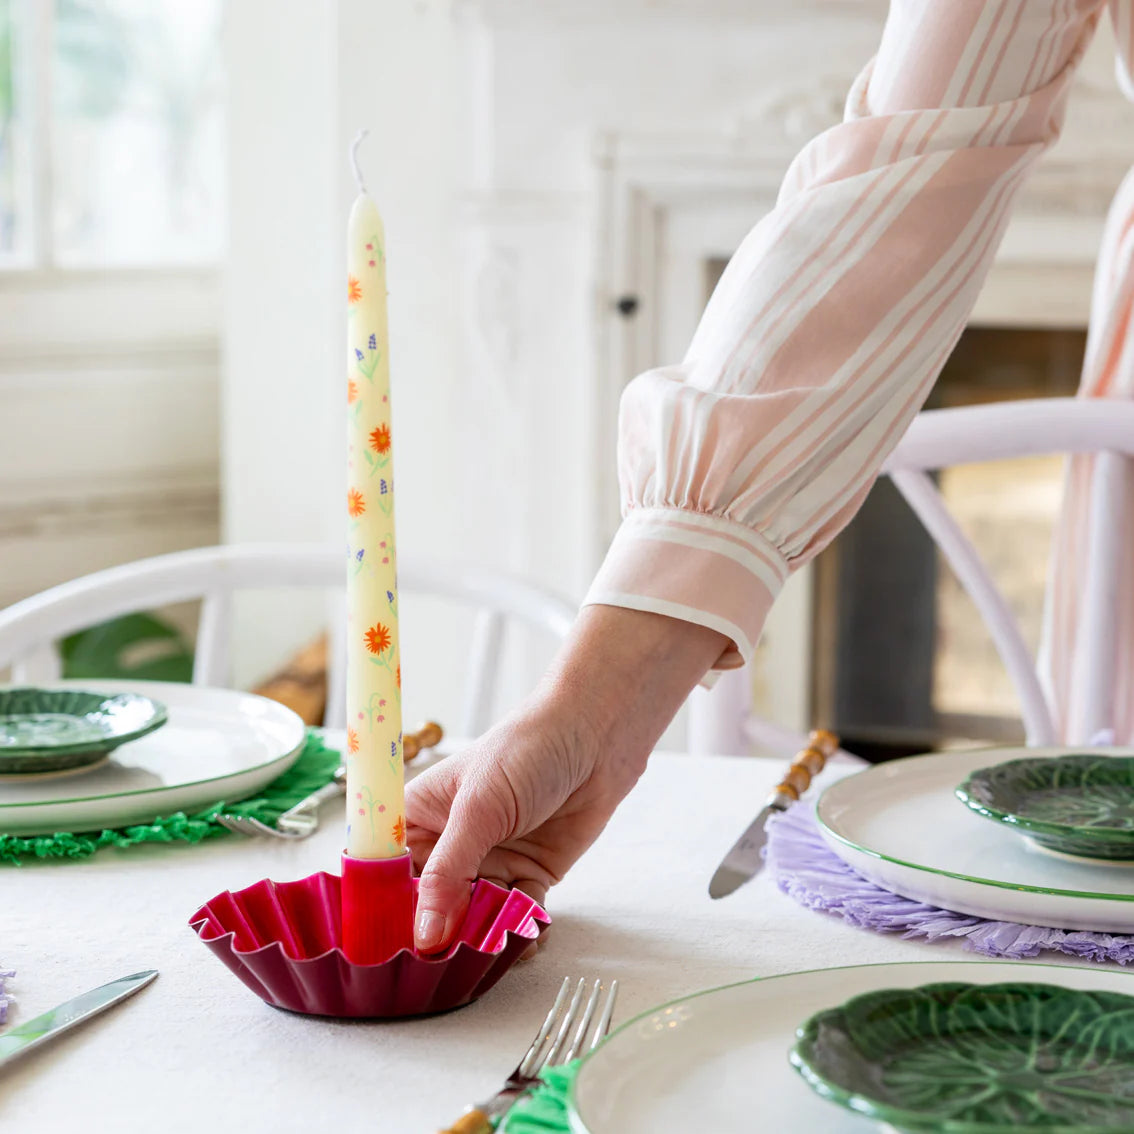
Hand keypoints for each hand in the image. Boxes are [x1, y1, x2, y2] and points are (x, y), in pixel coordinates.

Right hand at [406, 701, 632, 951]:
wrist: (597, 737)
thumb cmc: (528, 748)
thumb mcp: (480, 807)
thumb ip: (448, 873)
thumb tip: (423, 934)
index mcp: (418, 818)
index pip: (387, 876)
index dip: (386, 914)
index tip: (391, 952)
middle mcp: (448, 845)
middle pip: (429, 907)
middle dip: (440, 935)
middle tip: (447, 964)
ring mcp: (488, 862)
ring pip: (474, 918)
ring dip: (484, 938)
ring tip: (493, 950)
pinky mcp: (527, 875)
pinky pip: (516, 916)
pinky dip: (521, 931)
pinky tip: (528, 939)